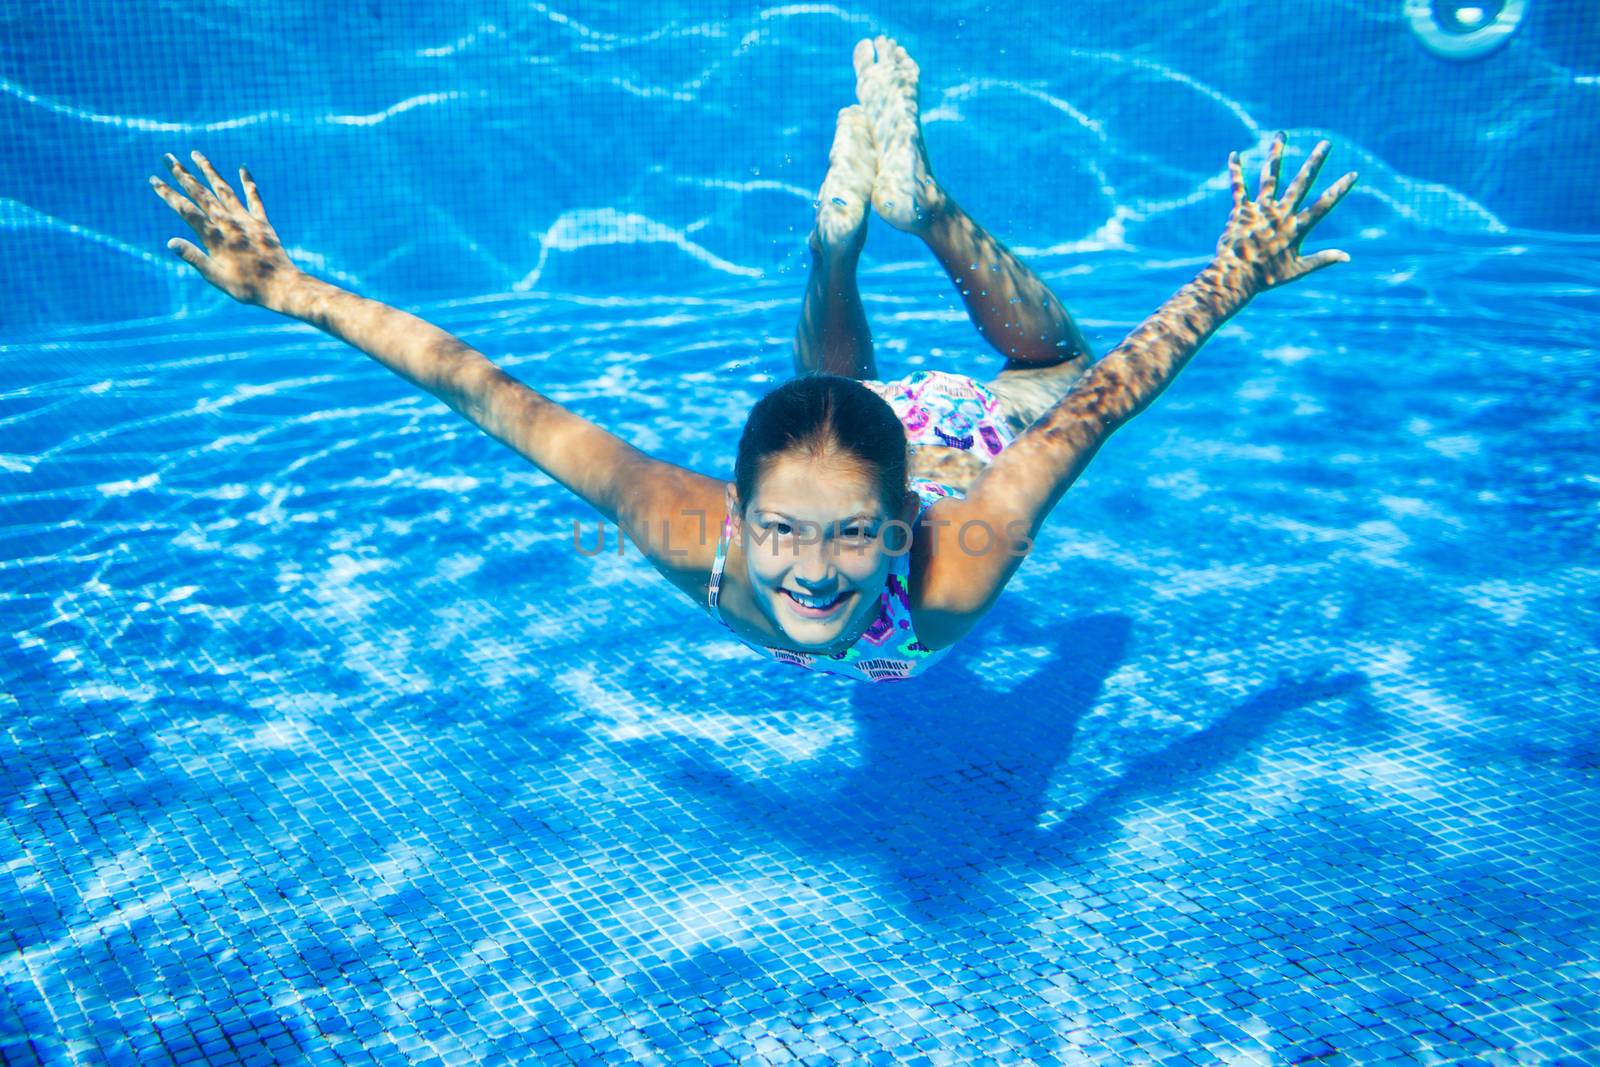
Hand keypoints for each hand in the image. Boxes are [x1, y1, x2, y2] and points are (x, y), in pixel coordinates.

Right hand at [150, 151, 300, 308]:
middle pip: (201, 194)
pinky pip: (254, 198)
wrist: (282, 286)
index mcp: (215, 237)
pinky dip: (248, 182)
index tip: (154, 179)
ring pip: (224, 190)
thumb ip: (194, 257)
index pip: (186, 210)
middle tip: (168, 157)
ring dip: (209, 171)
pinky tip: (243, 168)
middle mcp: (229, 223)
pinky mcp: (263, 223)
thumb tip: (170, 242)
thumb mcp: (215, 277)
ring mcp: (247, 221)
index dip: (168, 194)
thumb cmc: (246, 287)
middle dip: (182, 175)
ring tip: (196, 154)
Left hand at [1214, 134, 1356, 293]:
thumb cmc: (1266, 277)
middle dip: (1314, 162)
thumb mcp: (1298, 270)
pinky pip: (1238, 186)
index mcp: (1296, 227)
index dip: (1339, 189)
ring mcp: (1260, 210)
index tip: (1353, 174)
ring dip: (1277, 154)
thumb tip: (1348, 258)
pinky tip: (1234, 154)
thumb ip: (1322, 260)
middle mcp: (1280, 213)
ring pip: (1270, 176)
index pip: (1323, 204)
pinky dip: (1236, 170)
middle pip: (1301, 182)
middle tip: (1326, 143)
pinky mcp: (1241, 210)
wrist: (1236, 277)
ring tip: (1281, 134)